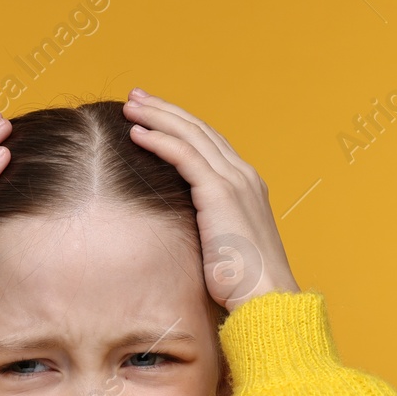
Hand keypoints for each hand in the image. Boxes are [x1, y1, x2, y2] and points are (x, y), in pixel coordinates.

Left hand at [121, 88, 299, 309]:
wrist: (265, 298)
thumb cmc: (243, 285)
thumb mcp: (223, 247)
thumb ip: (207, 227)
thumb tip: (184, 231)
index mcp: (246, 186)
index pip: (210, 143)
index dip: (181, 125)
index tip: (153, 116)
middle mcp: (243, 175)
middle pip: (199, 130)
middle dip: (166, 110)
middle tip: (137, 97)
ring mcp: (234, 181)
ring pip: (191, 135)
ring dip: (158, 117)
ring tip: (131, 106)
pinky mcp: (219, 193)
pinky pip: (184, 156)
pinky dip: (160, 140)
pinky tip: (137, 133)